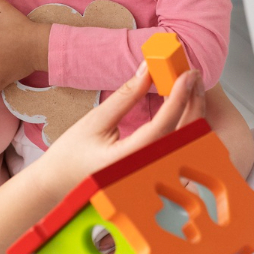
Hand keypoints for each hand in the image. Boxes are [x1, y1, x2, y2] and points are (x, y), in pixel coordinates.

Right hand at [36, 61, 205, 193]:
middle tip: (192, 74)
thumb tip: (148, 70)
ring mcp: (153, 175)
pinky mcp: (156, 171)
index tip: (187, 74)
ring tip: (187, 84)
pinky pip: (179, 147)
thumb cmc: (71, 155)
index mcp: (128, 161)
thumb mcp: (96, 121)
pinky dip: (185, 123)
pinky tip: (181, 105)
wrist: (60, 183)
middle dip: (192, 102)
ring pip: (186, 142)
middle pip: (184, 136)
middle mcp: (146, 171)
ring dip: (191, 111)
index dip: (178, 98)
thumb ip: (125, 96)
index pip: (163, 127)